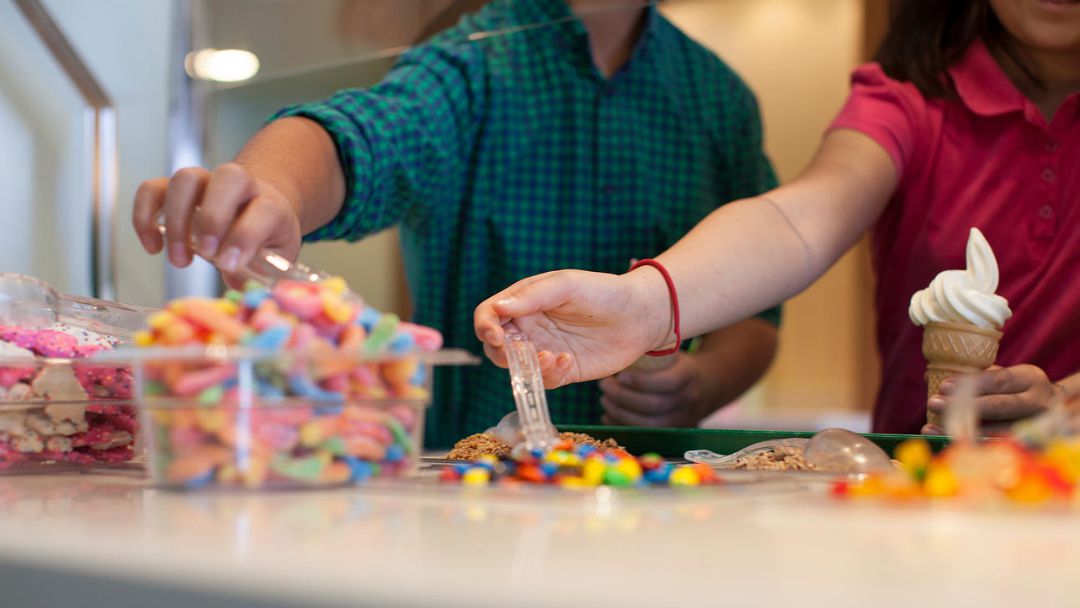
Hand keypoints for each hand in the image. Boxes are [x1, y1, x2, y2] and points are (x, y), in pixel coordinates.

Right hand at [132, 163, 301, 286]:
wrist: (256, 206)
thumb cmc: (267, 235)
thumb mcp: (277, 255)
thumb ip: (262, 271)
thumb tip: (240, 285)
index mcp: (271, 203)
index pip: (264, 209)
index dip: (245, 236)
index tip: (229, 265)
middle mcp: (241, 184)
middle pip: (226, 178)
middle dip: (213, 217)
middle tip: (206, 254)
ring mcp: (206, 182)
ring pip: (186, 179)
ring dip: (177, 220)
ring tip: (180, 260)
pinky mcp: (176, 189)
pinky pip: (152, 189)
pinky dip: (144, 216)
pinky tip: (153, 247)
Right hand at [474, 268, 670, 387]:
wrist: (641, 315)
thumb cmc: (603, 291)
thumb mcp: (566, 285)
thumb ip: (532, 296)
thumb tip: (497, 309)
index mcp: (524, 301)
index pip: (489, 314)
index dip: (485, 326)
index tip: (495, 336)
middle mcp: (529, 327)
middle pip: (496, 346)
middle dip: (501, 352)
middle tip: (521, 352)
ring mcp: (544, 349)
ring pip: (517, 367)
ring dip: (527, 367)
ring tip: (551, 357)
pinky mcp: (562, 370)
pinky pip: (544, 380)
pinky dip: (549, 374)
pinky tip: (567, 360)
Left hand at [599, 352, 714, 426]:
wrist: (706, 385)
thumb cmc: (677, 364)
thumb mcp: (671, 352)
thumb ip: (650, 350)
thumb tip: (613, 344)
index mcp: (689, 375)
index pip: (666, 382)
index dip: (640, 381)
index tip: (620, 375)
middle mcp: (689, 400)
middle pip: (654, 405)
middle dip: (623, 397)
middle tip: (604, 385)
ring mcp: (683, 419)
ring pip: (648, 424)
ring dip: (619, 413)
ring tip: (605, 399)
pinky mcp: (673, 432)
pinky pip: (645, 435)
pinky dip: (622, 426)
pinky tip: (608, 415)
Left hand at [922, 364, 1064, 434]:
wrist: (1055, 410)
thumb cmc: (1016, 391)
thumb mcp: (1002, 376)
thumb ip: (972, 376)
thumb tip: (928, 377)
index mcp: (1030, 378)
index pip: (998, 380)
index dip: (970, 384)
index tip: (943, 387)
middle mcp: (1038, 402)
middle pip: (998, 406)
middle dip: (963, 406)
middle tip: (934, 404)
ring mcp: (1037, 427)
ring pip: (996, 431)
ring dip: (961, 430)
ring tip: (931, 428)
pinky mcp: (1031, 446)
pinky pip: (997, 448)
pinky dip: (970, 446)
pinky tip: (946, 443)